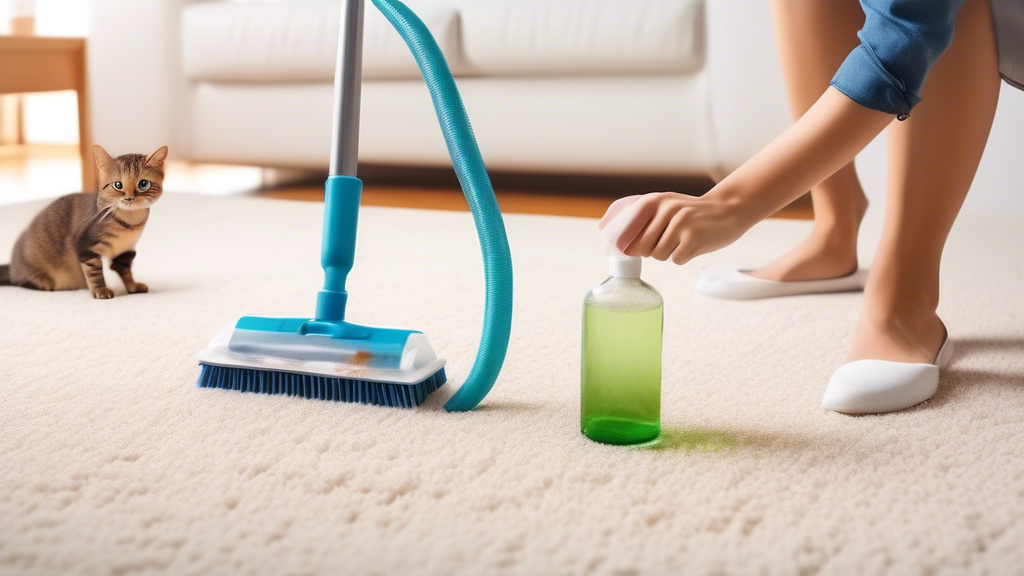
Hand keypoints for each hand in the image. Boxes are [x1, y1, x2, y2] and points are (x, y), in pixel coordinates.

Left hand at [598, 192, 752, 265]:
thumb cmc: (691, 213)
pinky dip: (683, 257)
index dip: (623, 244)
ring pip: (658, 255)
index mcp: (653, 201)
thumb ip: (640, 217)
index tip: (623, 252)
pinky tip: (693, 245)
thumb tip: (607, 234)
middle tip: (666, 242)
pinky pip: (676, 259)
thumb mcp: (665, 206)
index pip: (625, 228)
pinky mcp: (694, 238)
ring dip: (668, 253)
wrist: (728, 209)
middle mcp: (665, 209)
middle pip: (641, 247)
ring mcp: (680, 223)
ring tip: (680, 241)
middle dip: (650, 250)